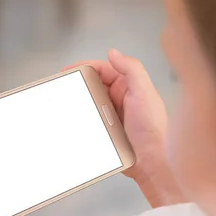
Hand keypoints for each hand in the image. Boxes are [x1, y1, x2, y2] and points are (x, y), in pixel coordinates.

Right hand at [64, 49, 184, 206]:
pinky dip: (79, 119)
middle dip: (77, 84)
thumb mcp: (144, 93)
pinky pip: (88, 121)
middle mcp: (119, 98)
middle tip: (61, 87)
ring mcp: (111, 115)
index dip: (84, 67)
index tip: (68, 70)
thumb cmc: (154, 129)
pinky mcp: (106, 131)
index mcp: (129, 86)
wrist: (152, 163)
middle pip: (92, 85)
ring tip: (63, 105)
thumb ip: (132, 69)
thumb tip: (113, 53)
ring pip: (88, 103)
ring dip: (76, 103)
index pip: (102, 69)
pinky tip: (71, 122)